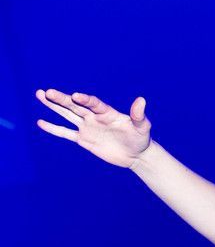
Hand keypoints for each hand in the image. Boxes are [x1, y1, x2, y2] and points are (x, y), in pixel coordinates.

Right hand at [36, 88, 151, 168]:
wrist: (135, 154)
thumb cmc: (140, 138)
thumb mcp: (142, 127)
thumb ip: (138, 115)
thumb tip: (141, 100)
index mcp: (107, 112)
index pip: (94, 104)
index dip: (86, 100)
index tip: (76, 95)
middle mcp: (94, 117)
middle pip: (75, 106)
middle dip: (62, 99)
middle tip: (47, 92)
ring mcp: (87, 127)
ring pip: (68, 115)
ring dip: (54, 106)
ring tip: (40, 94)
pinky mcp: (83, 139)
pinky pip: (66, 133)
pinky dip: (54, 128)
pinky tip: (41, 122)